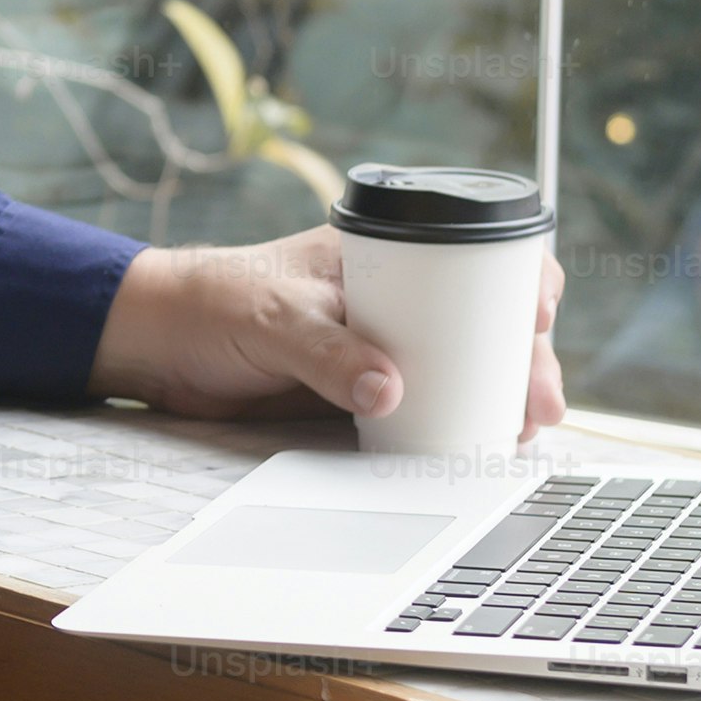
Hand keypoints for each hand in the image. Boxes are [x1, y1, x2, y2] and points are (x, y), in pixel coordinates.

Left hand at [90, 230, 569, 438]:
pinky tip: (479, 446)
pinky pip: (427, 406)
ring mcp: (383, 346)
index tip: (539, 315)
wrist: (160, 347)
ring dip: (500, 397)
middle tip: (540, 403)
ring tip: (520, 433)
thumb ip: (327, 353)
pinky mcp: (365, 392)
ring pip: (465, 368)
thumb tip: (390, 391)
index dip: (520, 280)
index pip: (471, 254)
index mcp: (380, 256)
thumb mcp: (274, 319)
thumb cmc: (212, 304)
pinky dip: (457, 424)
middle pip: (484, 321)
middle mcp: (394, 299)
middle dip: (526, 358)